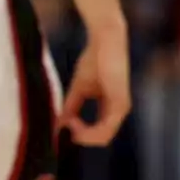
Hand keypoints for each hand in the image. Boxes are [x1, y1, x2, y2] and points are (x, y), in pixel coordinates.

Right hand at [59, 22, 130, 145]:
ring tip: (69, 122)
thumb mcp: (78, 89)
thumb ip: (70, 108)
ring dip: (82, 135)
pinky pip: (106, 129)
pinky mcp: (121, 103)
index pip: (98, 133)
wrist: (105, 40)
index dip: (79, 133)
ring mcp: (122, 108)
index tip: (65, 122)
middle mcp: (119, 111)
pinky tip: (75, 121)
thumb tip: (57, 127)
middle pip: (100, 139)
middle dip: (79, 136)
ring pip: (103, 138)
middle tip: (65, 125)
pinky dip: (87, 130)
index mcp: (111, 108)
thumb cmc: (94, 59)